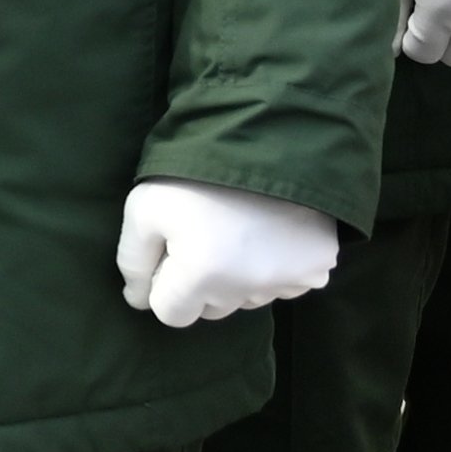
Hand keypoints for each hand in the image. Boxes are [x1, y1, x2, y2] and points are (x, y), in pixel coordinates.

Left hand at [118, 177, 341, 330]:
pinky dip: (272, 268)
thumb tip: (139, 301)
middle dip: (199, 284)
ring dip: (236, 278)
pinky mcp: (318, 266)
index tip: (170, 255)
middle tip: (202, 239)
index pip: (172, 315)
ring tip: (234, 232)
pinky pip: (285, 285)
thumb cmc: (195, 173)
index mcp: (203, 275)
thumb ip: (133, 260)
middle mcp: (250, 287)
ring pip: (247, 298)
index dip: (164, 285)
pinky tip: (266, 235)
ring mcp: (289, 278)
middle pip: (211, 309)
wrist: (268, 137)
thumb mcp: (144, 207)